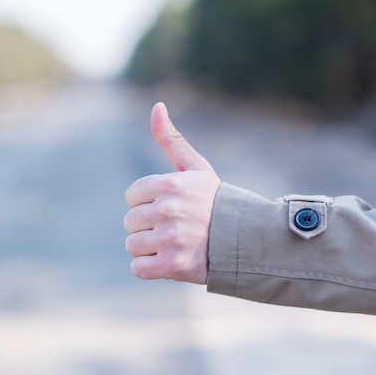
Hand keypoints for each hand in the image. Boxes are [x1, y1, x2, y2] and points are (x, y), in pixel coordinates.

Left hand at [124, 103, 220, 283]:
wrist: (245, 242)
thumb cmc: (215, 202)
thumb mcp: (195, 168)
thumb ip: (171, 139)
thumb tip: (157, 105)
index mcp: (169, 184)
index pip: (131, 196)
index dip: (148, 203)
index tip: (171, 207)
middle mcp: (168, 210)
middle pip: (130, 222)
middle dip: (149, 226)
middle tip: (176, 228)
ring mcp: (170, 239)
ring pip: (132, 245)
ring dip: (150, 248)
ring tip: (176, 244)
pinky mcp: (171, 265)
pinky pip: (138, 268)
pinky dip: (150, 268)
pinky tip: (170, 261)